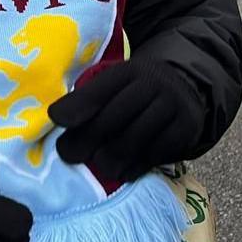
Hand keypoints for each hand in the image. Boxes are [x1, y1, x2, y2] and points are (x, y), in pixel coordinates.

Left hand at [48, 59, 205, 180]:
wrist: (186, 89)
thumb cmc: (136, 92)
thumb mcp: (116, 83)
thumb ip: (90, 97)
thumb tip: (57, 119)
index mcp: (130, 70)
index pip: (101, 88)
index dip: (77, 105)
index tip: (55, 119)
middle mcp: (154, 83)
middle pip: (114, 117)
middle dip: (87, 139)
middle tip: (69, 155)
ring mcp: (173, 106)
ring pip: (134, 140)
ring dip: (110, 159)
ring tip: (98, 167)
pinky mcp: (186, 129)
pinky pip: (155, 154)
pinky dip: (134, 166)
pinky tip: (122, 172)